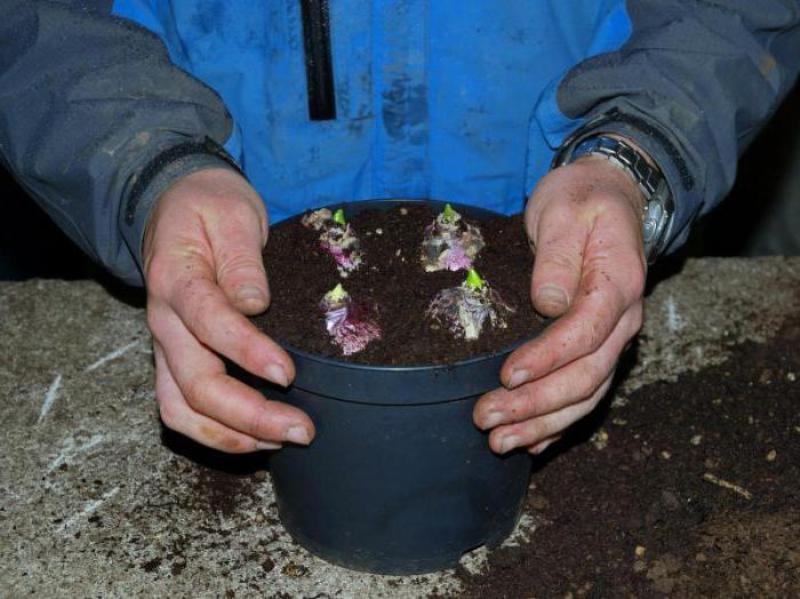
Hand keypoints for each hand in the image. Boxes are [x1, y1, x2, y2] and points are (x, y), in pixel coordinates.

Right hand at [143, 168, 314, 452]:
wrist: (173, 205)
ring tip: (284, 440)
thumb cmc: (209, 206)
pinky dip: (217, 433)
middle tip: (302, 428)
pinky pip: (182, 410)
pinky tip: (257, 438)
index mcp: (177, 279)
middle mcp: (164, 321)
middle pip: (196, 384)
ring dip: (233, 435)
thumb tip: (254, 303)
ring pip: (182, 410)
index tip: (287, 373)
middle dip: (250, 415)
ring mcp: (166, 346)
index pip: (209, 322)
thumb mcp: (232, 212)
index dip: (247, 353)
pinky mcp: (174, 360)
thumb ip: (242, 258)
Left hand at [474, 155, 646, 453]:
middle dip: (535, 404)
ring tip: (499, 442)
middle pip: (585, 376)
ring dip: (542, 423)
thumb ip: (558, 257)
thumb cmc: (582, 200)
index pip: (585, 333)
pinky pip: (584, 394)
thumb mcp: (564, 211)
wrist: (608, 197)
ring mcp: (611, 338)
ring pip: (585, 395)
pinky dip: (558, 422)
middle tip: (487, 418)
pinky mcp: (596, 346)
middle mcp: (622, 321)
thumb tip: (548, 303)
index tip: (505, 374)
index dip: (546, 359)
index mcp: (618, 283)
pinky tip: (531, 443)